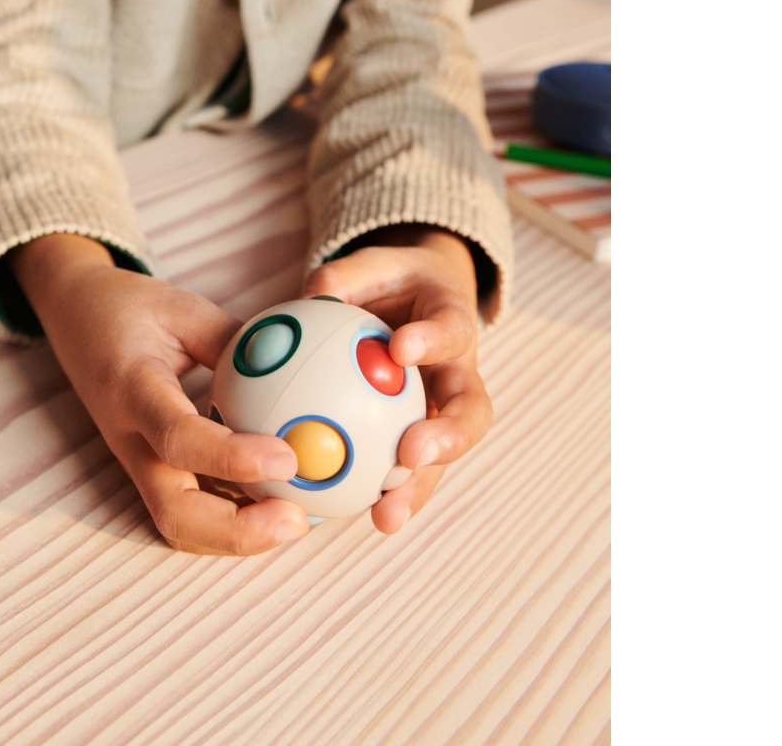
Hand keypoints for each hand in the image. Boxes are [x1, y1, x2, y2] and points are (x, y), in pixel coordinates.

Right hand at [9, 234, 307, 554]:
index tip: (287, 459)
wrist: (72, 314)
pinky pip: (190, 506)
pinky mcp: (149, 468)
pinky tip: (278, 503)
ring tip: (296, 519)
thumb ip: (235, 340)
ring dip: (238, 535)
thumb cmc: (126, 308)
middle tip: (297, 520)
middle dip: (237, 532)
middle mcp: (130, 439)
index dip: (232, 457)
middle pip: (175, 513)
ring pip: (180, 524)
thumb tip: (301, 371)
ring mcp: (137, 462)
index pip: (177, 437)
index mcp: (132, 391)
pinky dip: (233, 517)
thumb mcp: (181, 307)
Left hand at [301, 225, 492, 533]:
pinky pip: (402, 470)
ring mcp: (443, 412)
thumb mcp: (372, 265)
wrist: (418, 300)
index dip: (432, 340)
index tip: (400, 349)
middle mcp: (458, 374)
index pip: (452, 329)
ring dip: (417, 489)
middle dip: (448, 437)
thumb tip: (310, 296)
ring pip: (442, 457)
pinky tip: (337, 512)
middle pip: (471, 412)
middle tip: (412, 454)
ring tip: (385, 516)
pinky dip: (377, 493)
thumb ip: (344, 278)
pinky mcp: (419, 439)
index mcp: (452, 322)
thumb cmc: (391, 280)